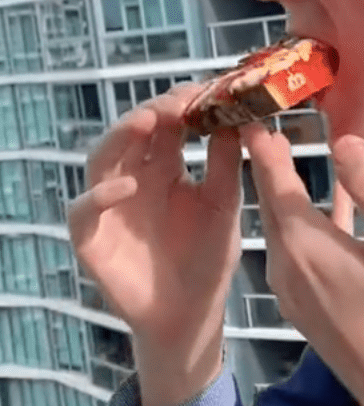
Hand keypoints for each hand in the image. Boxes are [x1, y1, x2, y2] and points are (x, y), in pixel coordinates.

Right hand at [68, 88, 242, 405]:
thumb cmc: (208, 258)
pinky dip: (100, 196)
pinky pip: (83, 212)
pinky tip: (127, 187)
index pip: (166, 124)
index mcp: (165, 167)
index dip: (181, 104)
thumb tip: (238, 119)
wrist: (194, 315)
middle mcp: (133, 178)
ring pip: (101, 159)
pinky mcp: (92, 239)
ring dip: (120, 137)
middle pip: (131, 133)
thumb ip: (227, 166)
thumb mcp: (225, 206)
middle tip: (177, 103)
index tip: (205, 90)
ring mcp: (109, 206)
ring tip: (147, 122)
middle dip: (152, 112)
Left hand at [245, 124, 363, 405]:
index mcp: (304, 243)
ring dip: (286, 187)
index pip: (270, 176)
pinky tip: (334, 204)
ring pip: (283, 223)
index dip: (261, 136)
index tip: (252, 99)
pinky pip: (298, 246)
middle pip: (269, 197)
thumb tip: (344, 140)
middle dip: (268, 156)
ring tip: (296, 148)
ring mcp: (292, 287)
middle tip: (270, 112)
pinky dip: (307, 218)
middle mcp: (285, 262)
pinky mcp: (306, 304)